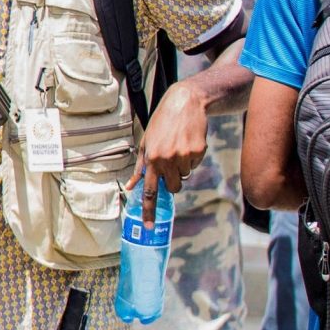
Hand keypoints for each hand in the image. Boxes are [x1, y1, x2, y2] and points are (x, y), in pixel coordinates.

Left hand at [137, 86, 209, 215]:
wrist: (184, 104)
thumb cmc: (161, 124)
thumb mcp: (145, 143)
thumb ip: (139, 166)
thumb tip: (131, 186)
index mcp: (150, 159)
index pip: (148, 191)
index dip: (148, 210)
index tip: (149, 226)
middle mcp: (166, 159)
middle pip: (172, 188)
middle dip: (172, 182)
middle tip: (171, 164)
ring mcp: (184, 156)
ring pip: (185, 175)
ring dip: (182, 166)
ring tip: (178, 146)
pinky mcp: (198, 151)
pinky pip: (196, 164)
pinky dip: (193, 157)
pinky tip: (188, 142)